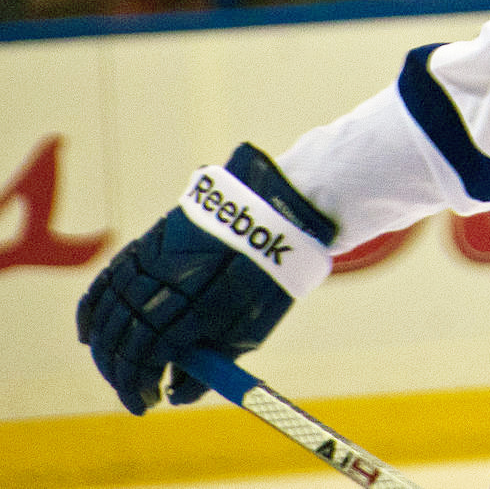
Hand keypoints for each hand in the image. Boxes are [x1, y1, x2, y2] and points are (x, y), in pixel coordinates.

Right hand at [76, 144, 335, 414]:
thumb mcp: (249, 332)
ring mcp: (150, 264)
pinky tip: (88, 334)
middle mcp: (165, 287)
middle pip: (122, 340)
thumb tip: (176, 396)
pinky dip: (93, 312)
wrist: (273, 212)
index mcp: (195, 312)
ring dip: (105, 349)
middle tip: (135, 392)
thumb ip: (210, 366)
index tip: (145, 405)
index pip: (145, 360)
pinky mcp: (144, 247)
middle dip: (121, 374)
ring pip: (109, 314)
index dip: (137, 388)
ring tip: (117, 369)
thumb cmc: (267, 278)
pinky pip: (106, 283)